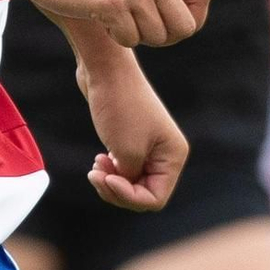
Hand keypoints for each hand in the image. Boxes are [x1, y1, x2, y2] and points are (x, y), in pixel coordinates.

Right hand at [20, 0, 211, 49]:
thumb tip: (185, 20)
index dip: (192, 20)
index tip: (170, 28)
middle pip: (185, 26)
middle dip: (166, 39)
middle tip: (141, 33)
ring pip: (157, 37)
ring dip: (137, 38)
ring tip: (115, 20)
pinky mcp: (114, 1)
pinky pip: (131, 40)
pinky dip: (118, 38)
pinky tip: (102, 21)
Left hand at [79, 58, 188, 211]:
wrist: (107, 71)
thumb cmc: (120, 108)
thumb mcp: (126, 152)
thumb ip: (129, 180)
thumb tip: (127, 188)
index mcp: (174, 156)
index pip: (154, 198)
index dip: (129, 197)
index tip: (108, 179)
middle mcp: (166, 154)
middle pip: (143, 193)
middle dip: (117, 190)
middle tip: (96, 175)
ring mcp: (150, 147)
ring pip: (132, 183)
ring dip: (111, 181)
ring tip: (96, 167)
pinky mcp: (133, 140)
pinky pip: (125, 169)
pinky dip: (111, 171)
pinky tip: (99, 160)